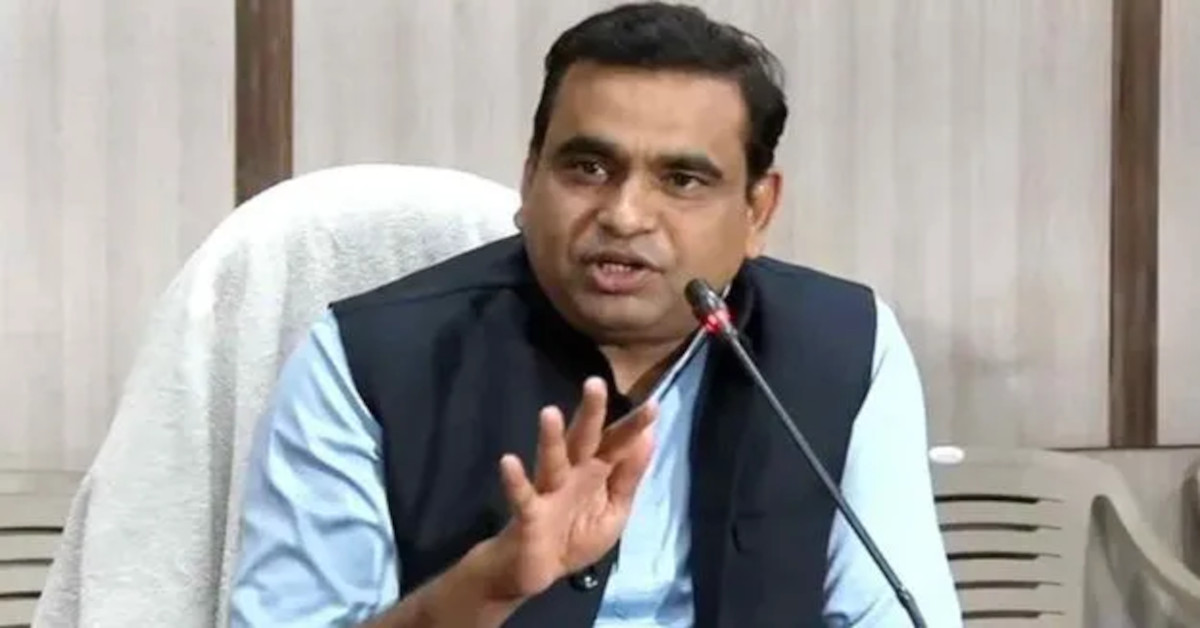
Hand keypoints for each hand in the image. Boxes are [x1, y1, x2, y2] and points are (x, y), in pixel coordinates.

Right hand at [482, 376, 657, 600]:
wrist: (536, 570)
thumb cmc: (576, 535)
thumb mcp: (614, 510)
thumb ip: (629, 477)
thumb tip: (649, 437)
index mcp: (596, 472)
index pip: (617, 444)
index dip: (633, 426)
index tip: (653, 405)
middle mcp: (572, 474)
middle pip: (582, 439)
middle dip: (590, 413)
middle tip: (595, 383)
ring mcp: (548, 491)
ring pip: (551, 460)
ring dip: (550, 439)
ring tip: (550, 413)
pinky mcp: (528, 513)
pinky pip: (522, 495)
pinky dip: (514, 481)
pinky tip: (508, 462)